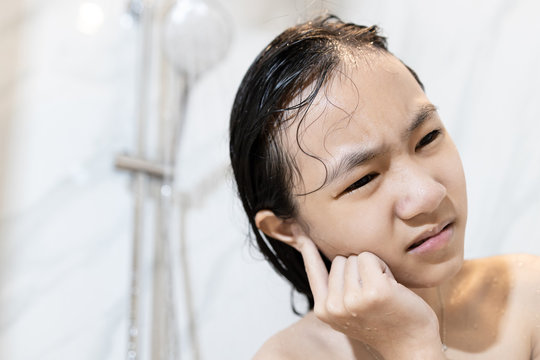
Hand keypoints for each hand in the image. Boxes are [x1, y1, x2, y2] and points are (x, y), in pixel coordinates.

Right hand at [293, 226, 445, 359]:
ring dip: (372, 269)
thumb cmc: (381, 321)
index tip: (295, 226)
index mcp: (324, 310)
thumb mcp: (347, 309)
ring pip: (355, 258)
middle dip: (358, 269)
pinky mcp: (375, 292)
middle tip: (371, 293)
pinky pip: (370, 258)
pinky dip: (383, 267)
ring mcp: (353, 300)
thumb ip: (332, 288)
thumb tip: (314, 254)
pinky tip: (391, 288)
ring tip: (381, 292)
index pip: (313, 270)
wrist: (411, 344)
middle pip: (339, 260)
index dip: (306, 248)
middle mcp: (335, 307)